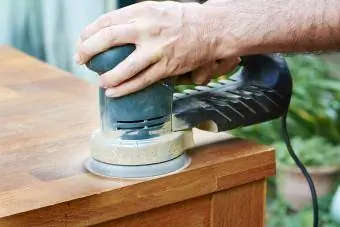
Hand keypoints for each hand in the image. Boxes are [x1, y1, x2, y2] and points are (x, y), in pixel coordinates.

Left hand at [75, 1, 239, 96]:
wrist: (212, 28)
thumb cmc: (184, 18)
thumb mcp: (157, 8)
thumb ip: (136, 17)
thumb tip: (115, 29)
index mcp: (143, 10)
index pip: (107, 20)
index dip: (90, 32)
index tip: (82, 41)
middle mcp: (147, 28)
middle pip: (109, 38)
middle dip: (88, 50)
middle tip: (80, 59)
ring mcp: (157, 49)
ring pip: (124, 66)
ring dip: (107, 76)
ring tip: (100, 81)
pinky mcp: (167, 66)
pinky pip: (142, 81)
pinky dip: (125, 88)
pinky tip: (114, 93)